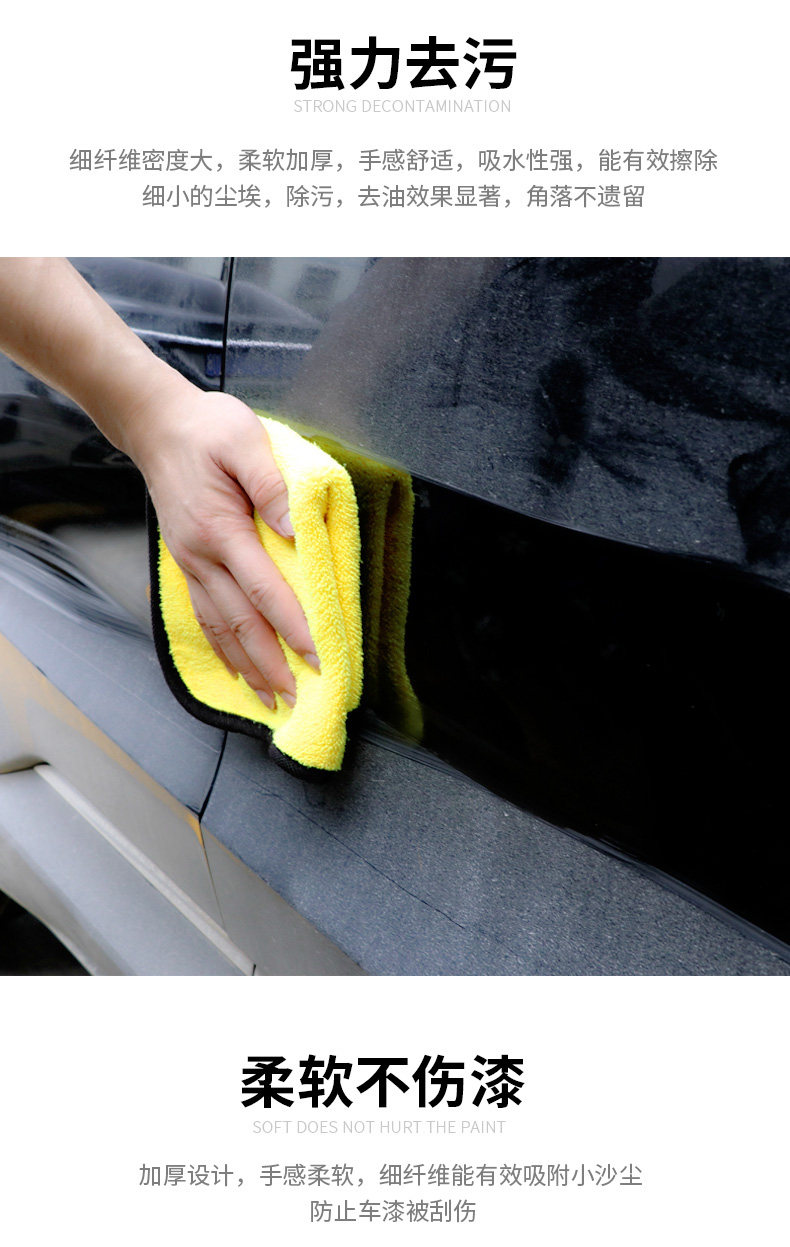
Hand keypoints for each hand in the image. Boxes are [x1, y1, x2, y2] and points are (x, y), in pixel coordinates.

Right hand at [130, 385, 318, 708]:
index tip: (318, 655)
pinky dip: (223, 649)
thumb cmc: (207, 428)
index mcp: (221, 529)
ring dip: (248, 667)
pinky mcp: (187, 564)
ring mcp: (191, 563)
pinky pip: (205, 616)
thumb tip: (294, 528)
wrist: (157, 425)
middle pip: (241, 623)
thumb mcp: (245, 441)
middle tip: (300, 697)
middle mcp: (202, 556)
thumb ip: (272, 485)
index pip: (264, 590)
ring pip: (220, 628)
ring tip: (272, 698)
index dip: (293, 626)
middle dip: (272, 664)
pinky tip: (238, 669)